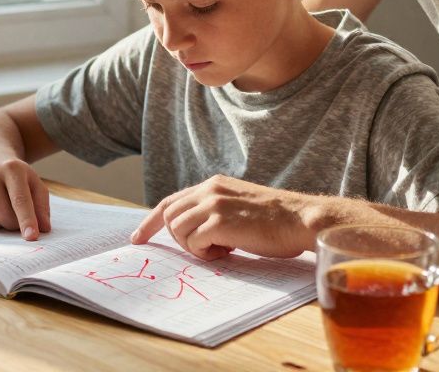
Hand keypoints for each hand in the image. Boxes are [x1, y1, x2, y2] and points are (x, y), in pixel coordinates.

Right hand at [0, 158, 51, 240]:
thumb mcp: (35, 186)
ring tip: (1, 211)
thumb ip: (42, 207)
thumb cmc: (18, 181)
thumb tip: (43, 229)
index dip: (26, 220)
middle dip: (12, 225)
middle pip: (1, 214)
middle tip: (16, 220)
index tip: (31, 237)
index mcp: (13, 168)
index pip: (20, 199)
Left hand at [130, 175, 317, 260]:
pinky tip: (227, 251)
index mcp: (213, 185)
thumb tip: (191, 231)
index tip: (138, 238)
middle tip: (203, 249)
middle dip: (177, 239)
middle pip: (167, 216)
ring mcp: (214, 204)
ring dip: (192, 247)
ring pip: (177, 229)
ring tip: (220, 250)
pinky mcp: (221, 221)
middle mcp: (209, 190)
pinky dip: (205, 253)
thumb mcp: (238, 206)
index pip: (170, 201)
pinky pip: (194, 243)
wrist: (300, 219)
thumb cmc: (275, 220)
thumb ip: (214, 210)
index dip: (150, 221)